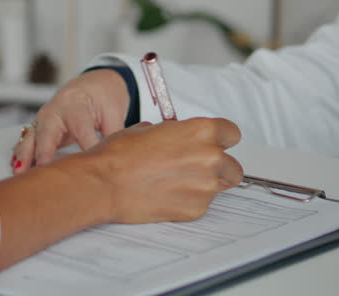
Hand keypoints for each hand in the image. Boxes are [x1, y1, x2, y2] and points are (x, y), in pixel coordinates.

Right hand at [12, 69, 130, 173]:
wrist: (94, 83)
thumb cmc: (104, 97)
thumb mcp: (114, 111)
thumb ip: (113, 135)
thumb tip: (115, 160)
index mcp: (76, 104)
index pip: (81, 129)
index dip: (86, 147)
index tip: (91, 166)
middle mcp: (55, 111)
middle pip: (47, 131)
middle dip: (44, 151)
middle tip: (43, 169)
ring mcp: (44, 120)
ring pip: (31, 137)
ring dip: (25, 155)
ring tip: (20, 172)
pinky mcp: (41, 129)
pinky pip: (28, 141)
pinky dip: (22, 155)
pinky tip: (18, 169)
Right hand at [75, 118, 244, 222]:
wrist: (105, 184)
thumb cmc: (120, 155)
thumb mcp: (149, 129)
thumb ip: (174, 133)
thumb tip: (176, 137)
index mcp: (201, 131)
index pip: (232, 134)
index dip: (221, 139)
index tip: (215, 144)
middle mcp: (210, 158)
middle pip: (234, 166)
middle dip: (219, 167)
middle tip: (196, 168)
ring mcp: (205, 187)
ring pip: (220, 187)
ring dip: (206, 184)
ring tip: (179, 183)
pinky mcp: (196, 210)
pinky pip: (202, 204)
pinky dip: (189, 201)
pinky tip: (168, 195)